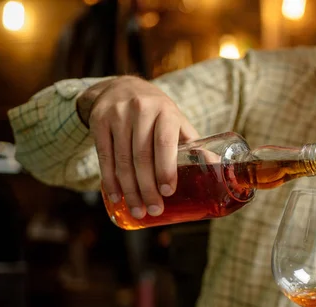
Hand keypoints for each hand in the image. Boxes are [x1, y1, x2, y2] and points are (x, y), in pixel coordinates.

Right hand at [77, 76, 198, 218]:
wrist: (123, 87)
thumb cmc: (157, 112)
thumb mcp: (176, 121)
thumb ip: (193, 144)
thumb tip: (217, 168)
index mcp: (165, 111)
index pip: (164, 142)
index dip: (165, 169)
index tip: (168, 192)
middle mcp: (140, 109)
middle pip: (141, 156)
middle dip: (147, 188)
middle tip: (154, 210)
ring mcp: (117, 114)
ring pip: (121, 160)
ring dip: (129, 190)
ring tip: (137, 210)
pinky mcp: (99, 121)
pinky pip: (104, 156)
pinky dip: (109, 180)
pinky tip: (116, 197)